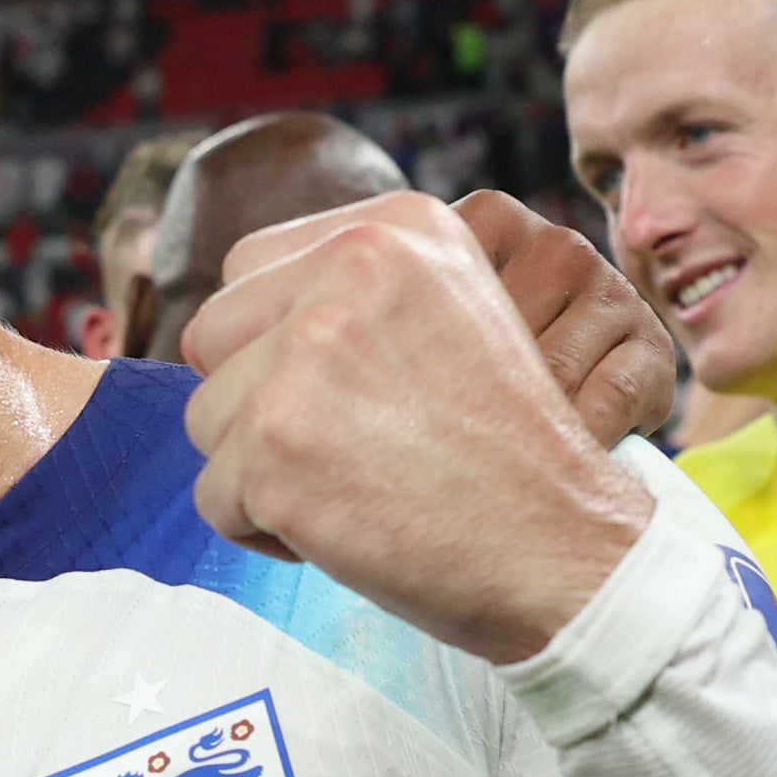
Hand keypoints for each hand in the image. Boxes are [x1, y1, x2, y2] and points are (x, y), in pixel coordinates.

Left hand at [174, 192, 659, 662]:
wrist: (569, 548)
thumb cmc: (509, 454)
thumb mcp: (453, 317)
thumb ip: (355, 296)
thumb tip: (240, 327)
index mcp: (396, 228)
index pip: (247, 270)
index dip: (271, 343)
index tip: (338, 393)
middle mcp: (349, 269)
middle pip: (212, 336)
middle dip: (252, 403)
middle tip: (344, 447)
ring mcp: (307, 355)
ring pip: (208, 421)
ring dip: (262, 472)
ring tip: (357, 488)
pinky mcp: (277, 443)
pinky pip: (214, 499)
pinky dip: (266, 534)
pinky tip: (349, 529)